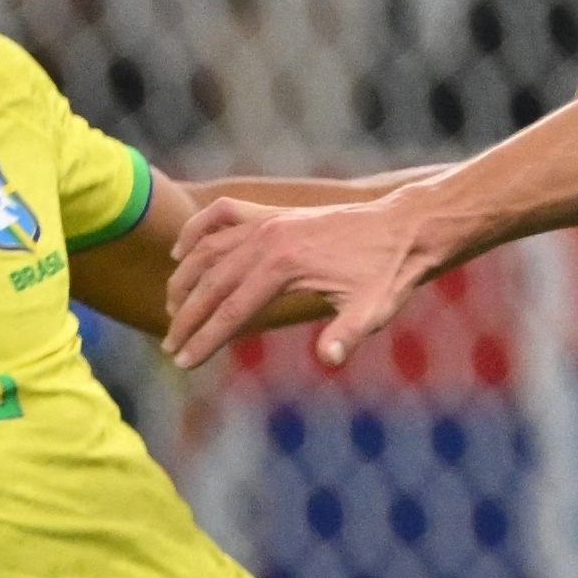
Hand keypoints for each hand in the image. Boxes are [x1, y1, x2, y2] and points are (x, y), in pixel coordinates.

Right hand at [165, 193, 431, 374]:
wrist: (406, 227)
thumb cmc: (390, 273)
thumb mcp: (374, 310)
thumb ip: (348, 334)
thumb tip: (331, 358)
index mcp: (285, 266)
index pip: (233, 311)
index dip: (206, 340)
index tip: (183, 363)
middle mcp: (268, 238)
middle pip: (212, 283)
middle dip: (187, 317)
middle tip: (171, 348)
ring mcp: (268, 221)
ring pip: (208, 250)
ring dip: (185, 280)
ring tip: (171, 310)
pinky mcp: (274, 214)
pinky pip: (223, 216)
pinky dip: (197, 231)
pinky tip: (181, 251)